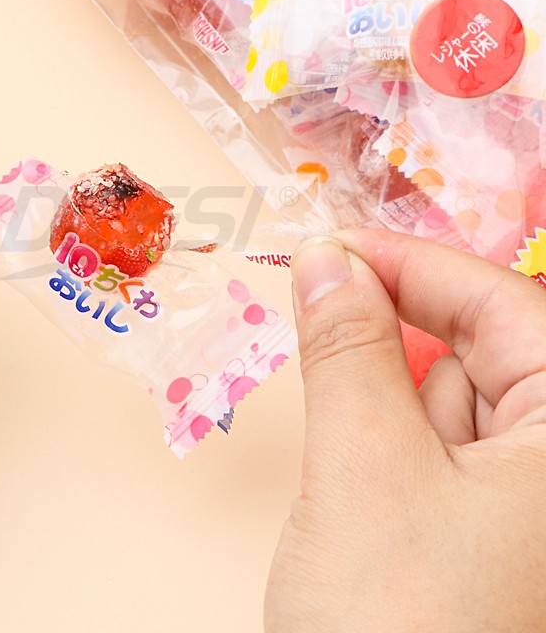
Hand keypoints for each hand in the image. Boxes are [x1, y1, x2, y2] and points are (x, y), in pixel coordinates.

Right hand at [265, 229, 545, 630]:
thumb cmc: (395, 626)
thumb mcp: (363, 469)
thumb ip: (346, 349)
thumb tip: (323, 259)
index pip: (502, 305)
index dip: (409, 262)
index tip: (329, 243)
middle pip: (482, 350)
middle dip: (393, 326)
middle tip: (313, 309)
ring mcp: (533, 510)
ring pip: (455, 402)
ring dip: (388, 387)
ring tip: (341, 419)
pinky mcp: (495, 538)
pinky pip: (444, 453)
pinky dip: (392, 434)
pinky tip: (360, 467)